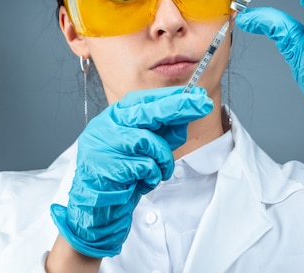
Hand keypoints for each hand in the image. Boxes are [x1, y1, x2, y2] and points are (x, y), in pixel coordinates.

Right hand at [50, 86, 212, 257]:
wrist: (100, 210)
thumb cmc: (126, 174)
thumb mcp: (150, 148)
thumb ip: (166, 131)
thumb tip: (191, 110)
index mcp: (115, 117)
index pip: (146, 100)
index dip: (173, 97)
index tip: (199, 94)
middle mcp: (105, 126)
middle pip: (147, 112)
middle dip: (179, 108)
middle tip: (204, 104)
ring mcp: (102, 146)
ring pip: (149, 142)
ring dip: (163, 160)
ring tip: (158, 171)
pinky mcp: (104, 167)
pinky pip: (144, 167)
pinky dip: (152, 177)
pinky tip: (142, 182)